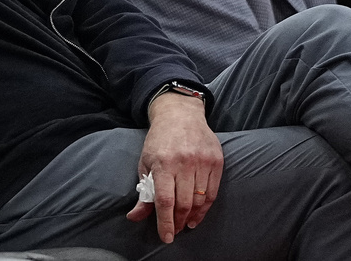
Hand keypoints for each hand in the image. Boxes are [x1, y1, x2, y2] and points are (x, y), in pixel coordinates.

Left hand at [126, 92, 223, 242]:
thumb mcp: (145, 163)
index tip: (166, 237)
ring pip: (200, 200)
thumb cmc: (159, 141)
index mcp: (163, 163)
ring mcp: (203, 161)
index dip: (165, 222)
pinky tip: (198, 214)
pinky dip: (205, 207)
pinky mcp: (217, 160)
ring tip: (185, 223)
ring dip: (192, 217)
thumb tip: (134, 217)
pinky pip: (213, 192)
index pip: (165, 201)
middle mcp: (184, 162)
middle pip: (184, 203)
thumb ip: (143, 193)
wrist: (180, 114)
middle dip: (178, 222)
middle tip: (174, 230)